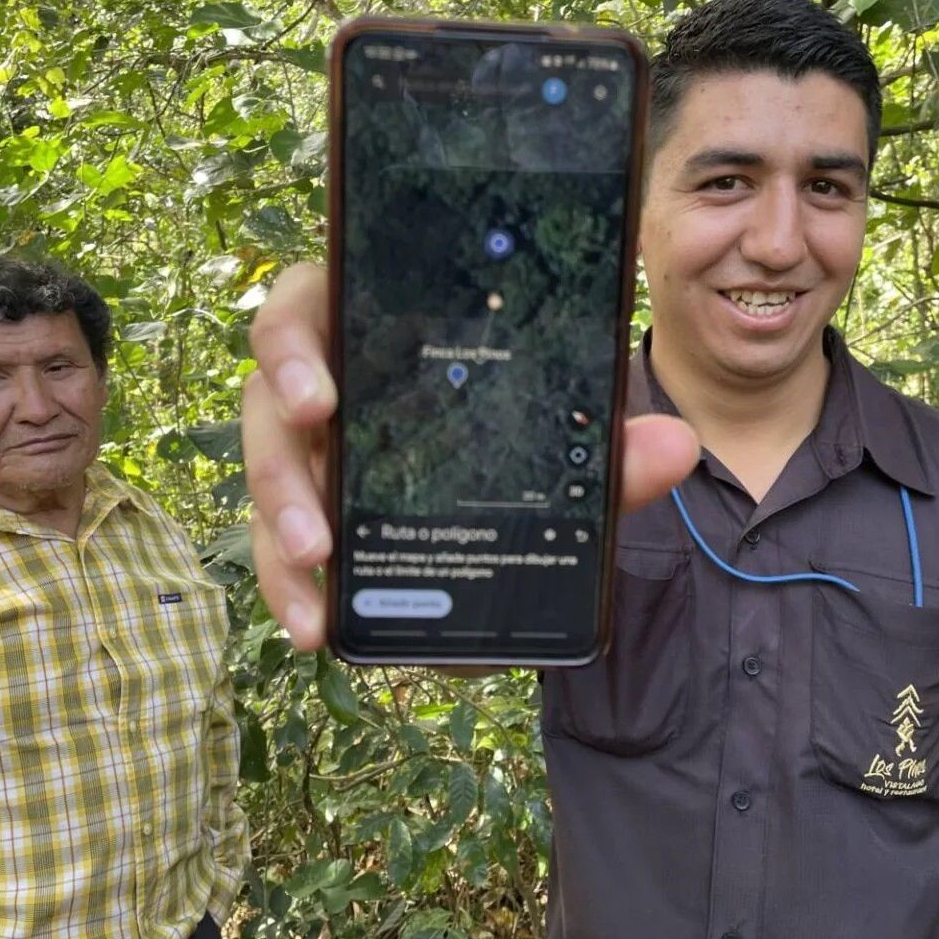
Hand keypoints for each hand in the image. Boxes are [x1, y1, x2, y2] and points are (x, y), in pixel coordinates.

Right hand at [241, 261, 699, 649]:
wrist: (513, 455)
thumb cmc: (515, 411)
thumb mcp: (558, 421)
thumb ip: (607, 436)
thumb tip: (671, 446)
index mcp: (369, 324)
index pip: (302, 308)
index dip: (290, 349)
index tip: (317, 401)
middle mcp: (323, 381)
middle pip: (266, 410)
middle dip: (279, 471)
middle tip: (319, 532)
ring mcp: (310, 449)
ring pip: (269, 485)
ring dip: (281, 542)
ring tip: (317, 595)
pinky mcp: (311, 508)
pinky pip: (283, 545)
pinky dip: (297, 588)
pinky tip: (317, 630)